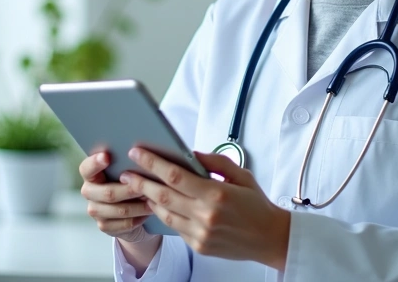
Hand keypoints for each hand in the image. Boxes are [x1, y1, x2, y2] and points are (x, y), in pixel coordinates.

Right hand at [78, 151, 157, 244]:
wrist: (129, 210)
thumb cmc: (128, 182)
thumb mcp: (126, 171)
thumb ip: (126, 164)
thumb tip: (140, 155)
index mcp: (90, 174)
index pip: (87, 168)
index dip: (95, 163)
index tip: (107, 156)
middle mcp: (89, 192)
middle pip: (108, 193)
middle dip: (129, 190)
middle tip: (145, 187)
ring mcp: (95, 211)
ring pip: (119, 210)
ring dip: (139, 206)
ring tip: (154, 199)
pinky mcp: (104, 226)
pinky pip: (125, 223)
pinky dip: (140, 217)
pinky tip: (150, 211)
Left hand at [121, 148, 290, 269]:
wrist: (271, 238)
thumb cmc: (257, 204)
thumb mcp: (240, 175)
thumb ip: (213, 161)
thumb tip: (189, 153)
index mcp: (216, 194)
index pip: (175, 175)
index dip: (152, 163)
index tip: (137, 152)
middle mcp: (205, 215)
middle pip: (162, 195)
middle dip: (140, 182)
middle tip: (126, 173)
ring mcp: (201, 233)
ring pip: (164, 213)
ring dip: (149, 199)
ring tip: (139, 187)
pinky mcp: (199, 246)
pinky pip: (174, 227)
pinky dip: (164, 214)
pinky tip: (158, 204)